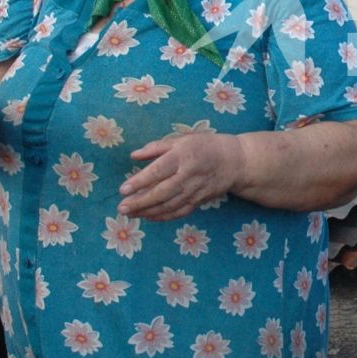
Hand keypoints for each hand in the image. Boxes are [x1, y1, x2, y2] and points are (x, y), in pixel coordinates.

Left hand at [120, 132, 240, 220]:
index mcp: (183, 156)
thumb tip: (134, 155)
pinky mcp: (199, 201)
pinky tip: (149, 217)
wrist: (234, 161)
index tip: (123, 189)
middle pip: (161, 192)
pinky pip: (179, 212)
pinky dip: (163, 217)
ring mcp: (195, 191)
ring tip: (131, 214)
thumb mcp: (182, 140)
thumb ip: (157, 147)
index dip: (140, 181)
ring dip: (148, 212)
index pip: (158, 171)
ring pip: (169, 205)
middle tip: (122, 208)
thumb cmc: (205, 146)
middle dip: (140, 202)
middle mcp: (188, 175)